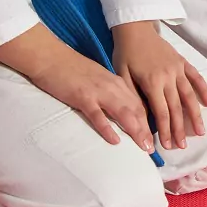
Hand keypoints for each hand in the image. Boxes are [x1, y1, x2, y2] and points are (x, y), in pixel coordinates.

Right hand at [0, 24, 155, 152]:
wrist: (51, 57)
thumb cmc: (74, 70)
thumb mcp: (99, 80)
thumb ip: (112, 93)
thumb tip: (122, 111)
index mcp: (118, 83)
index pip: (140, 104)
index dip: (149, 122)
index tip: (155, 138)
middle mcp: (113, 87)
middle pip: (136, 111)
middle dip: (147, 131)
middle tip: (153, 149)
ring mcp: (98, 92)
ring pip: (123, 113)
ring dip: (135, 131)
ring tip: (144, 147)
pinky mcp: (82, 97)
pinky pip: (98, 115)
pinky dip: (107, 128)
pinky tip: (115, 140)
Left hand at [112, 21, 206, 149]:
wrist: (136, 29)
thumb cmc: (125, 53)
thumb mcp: (122, 76)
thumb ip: (133, 96)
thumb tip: (140, 120)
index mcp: (152, 82)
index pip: (161, 112)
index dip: (165, 130)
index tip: (168, 145)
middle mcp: (169, 77)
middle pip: (177, 108)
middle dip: (180, 129)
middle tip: (183, 146)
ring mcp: (178, 69)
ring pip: (189, 96)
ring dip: (195, 115)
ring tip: (200, 131)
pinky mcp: (183, 62)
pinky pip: (196, 77)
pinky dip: (204, 90)